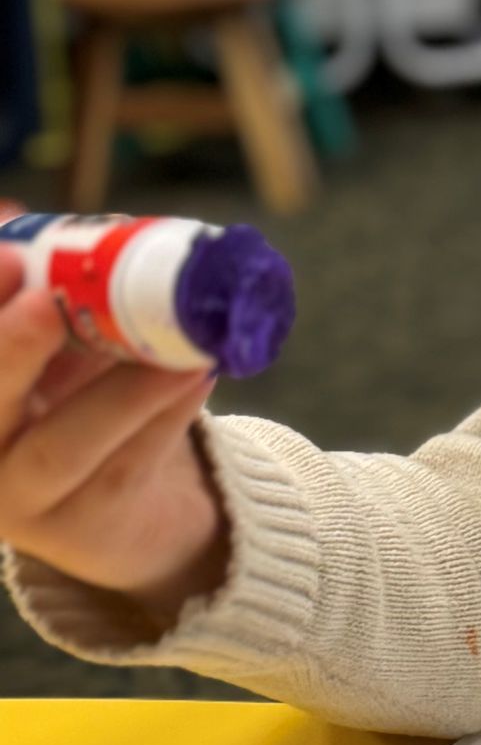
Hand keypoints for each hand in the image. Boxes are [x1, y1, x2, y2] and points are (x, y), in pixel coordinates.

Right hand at [0, 233, 229, 625]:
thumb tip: (13, 211)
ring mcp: (20, 503)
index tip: (10, 254)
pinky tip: (198, 377)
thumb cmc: (71, 401)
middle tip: (47, 302)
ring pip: (60, 449)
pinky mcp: (82, 532)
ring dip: (118, 393)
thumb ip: (32, 286)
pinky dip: (163, 420)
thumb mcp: (49, 344)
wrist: (122, 508)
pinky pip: (124, 470)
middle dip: (9, 349)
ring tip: (177, 350)